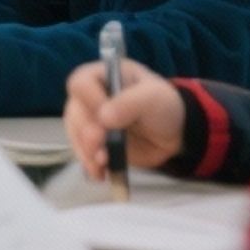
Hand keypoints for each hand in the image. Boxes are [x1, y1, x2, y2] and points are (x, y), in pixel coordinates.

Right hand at [63, 58, 185, 179]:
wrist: (175, 134)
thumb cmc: (164, 106)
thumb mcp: (154, 96)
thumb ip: (130, 102)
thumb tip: (103, 117)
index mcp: (103, 75)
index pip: (80, 83)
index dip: (88, 100)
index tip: (105, 118)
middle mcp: (90, 97)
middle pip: (74, 112)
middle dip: (86, 131)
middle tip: (101, 144)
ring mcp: (90, 121)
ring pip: (75, 135)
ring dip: (86, 151)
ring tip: (102, 163)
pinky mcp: (95, 143)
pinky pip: (83, 153)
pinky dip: (90, 164)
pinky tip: (100, 173)